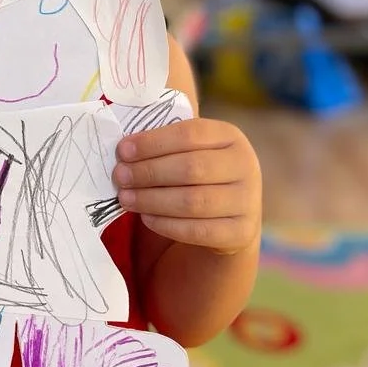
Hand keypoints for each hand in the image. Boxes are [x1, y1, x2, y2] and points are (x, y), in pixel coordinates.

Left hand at [112, 118, 261, 254]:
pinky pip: (197, 231)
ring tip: (126, 198)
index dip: (153, 142)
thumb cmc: (199, 173)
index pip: (190, 134)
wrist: (231, 213)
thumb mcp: (190, 150)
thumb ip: (164, 145)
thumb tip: (124, 150)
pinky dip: (166, 224)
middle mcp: (245, 166)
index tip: (123, 150)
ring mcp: (248, 201)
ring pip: (193, 201)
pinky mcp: (241, 232)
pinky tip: (145, 217)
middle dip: (149, 172)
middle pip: (191, 168)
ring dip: (152, 200)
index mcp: (230, 136)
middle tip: (120, 176)